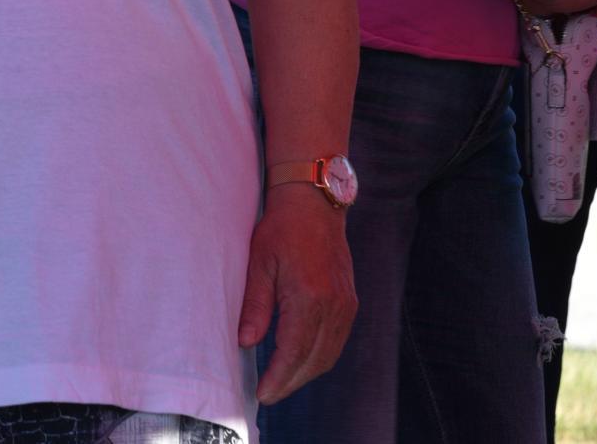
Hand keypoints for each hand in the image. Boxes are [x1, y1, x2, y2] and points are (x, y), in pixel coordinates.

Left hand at [238, 188, 355, 403]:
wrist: (314, 203)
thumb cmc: (282, 228)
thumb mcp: (259, 263)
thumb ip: (255, 305)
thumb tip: (246, 342)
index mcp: (309, 296)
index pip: (294, 352)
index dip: (278, 377)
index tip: (262, 394)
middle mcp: (334, 305)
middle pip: (314, 360)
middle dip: (290, 382)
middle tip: (267, 393)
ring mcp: (346, 304)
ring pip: (328, 355)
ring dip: (305, 373)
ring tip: (281, 382)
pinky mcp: (350, 302)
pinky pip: (337, 341)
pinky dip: (319, 357)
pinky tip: (300, 360)